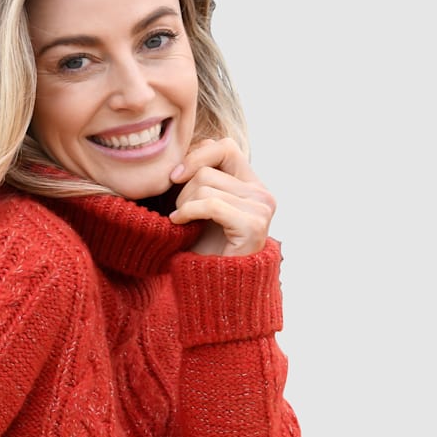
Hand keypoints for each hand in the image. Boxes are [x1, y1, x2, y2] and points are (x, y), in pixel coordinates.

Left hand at [168, 138, 275, 256]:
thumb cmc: (202, 251)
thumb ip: (199, 178)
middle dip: (184, 187)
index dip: (196, 155)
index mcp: (251, 184)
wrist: (213, 290)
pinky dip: (188, 212)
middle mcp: (262, 193)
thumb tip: (188, 147)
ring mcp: (262, 207)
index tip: (174, 176)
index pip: (224, 146)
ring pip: (206, 184)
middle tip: (179, 211)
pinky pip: (211, 204)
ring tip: (182, 223)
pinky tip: (179, 224)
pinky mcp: (253, 224)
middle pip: (210, 166)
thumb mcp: (198, 207)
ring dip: (184, 204)